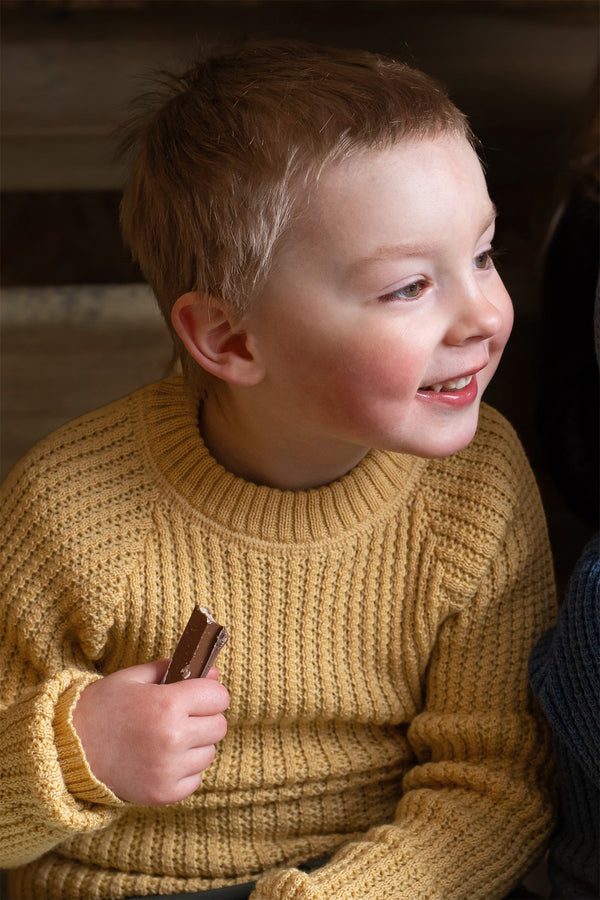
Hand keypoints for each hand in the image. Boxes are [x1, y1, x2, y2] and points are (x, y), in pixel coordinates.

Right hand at [72, 660, 229, 804]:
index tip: (196, 695)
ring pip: (209, 753)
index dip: (209, 693)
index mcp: (167, 705)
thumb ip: (174, 671)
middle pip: (219, 726)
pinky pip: (196, 779)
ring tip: (166, 739)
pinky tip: (161, 759)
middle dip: (204, 718)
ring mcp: (169, 770)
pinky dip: (184, 770)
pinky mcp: (163, 794)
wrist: (67, 751)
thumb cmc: (102, 708)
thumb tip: (214, 674)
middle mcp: (173, 738)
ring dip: (195, 745)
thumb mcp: (134, 678)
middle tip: (179, 716)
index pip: (219, 697)